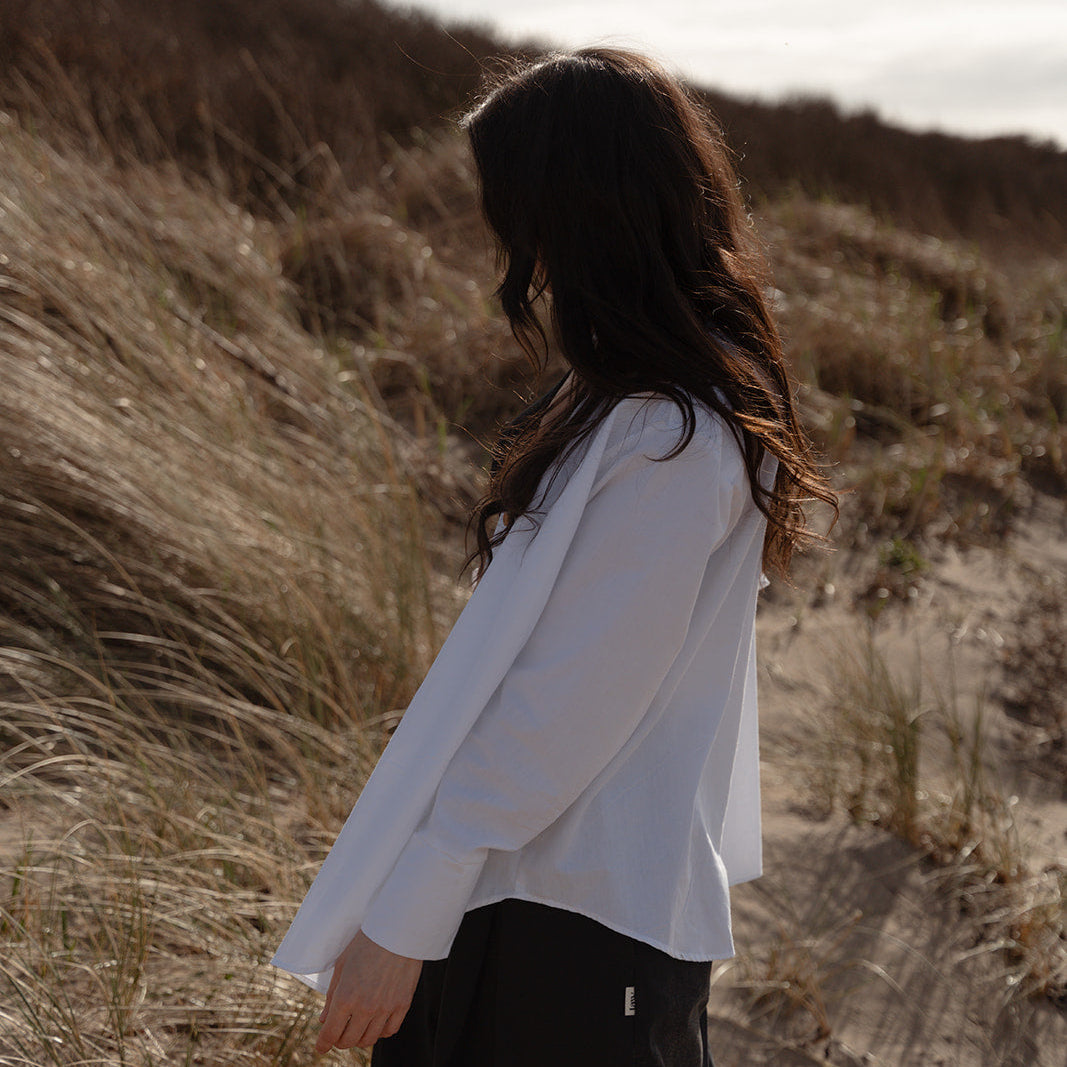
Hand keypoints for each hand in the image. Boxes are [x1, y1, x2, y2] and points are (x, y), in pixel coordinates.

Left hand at [314, 929, 422, 1053]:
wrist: (398, 929)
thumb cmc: (366, 942)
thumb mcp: (342, 965)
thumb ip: (332, 995)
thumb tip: (323, 1019)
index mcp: (346, 996)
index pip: (330, 1033)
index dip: (323, 1043)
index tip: (321, 1046)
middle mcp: (365, 1007)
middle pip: (349, 1041)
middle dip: (339, 1040)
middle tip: (338, 1033)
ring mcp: (386, 1008)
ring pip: (369, 1039)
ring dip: (359, 1038)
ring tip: (356, 1027)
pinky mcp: (402, 1004)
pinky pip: (390, 1030)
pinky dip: (381, 1031)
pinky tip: (376, 1023)